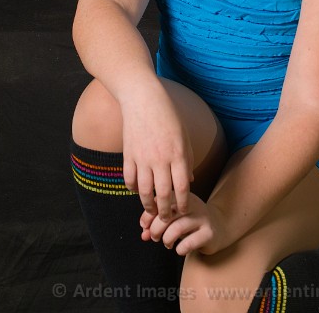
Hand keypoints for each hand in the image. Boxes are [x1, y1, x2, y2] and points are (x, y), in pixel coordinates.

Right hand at [120, 82, 193, 220]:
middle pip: (164, 194)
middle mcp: (161, 159)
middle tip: (167, 220)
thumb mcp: (183, 134)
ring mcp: (142, 158)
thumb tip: (190, 180)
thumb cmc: (167, 114)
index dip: (183, 204)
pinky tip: (136, 191)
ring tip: (151, 211)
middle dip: (166, 211)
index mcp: (178, 154)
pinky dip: (132, 189)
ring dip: (148, 205)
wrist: (142, 98)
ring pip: (144, 192)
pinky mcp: (128, 155)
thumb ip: (187, 158)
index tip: (183, 211)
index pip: (182, 188)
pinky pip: (129, 180)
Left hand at [139, 193, 226, 255]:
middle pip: (167, 214)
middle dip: (156, 229)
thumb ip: (157, 224)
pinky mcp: (209, 233)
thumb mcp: (174, 219)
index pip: (161, 201)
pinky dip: (180, 249)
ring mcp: (202, 218)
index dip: (148, 215)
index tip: (144, 226)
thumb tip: (143, 234)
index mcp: (182, 196)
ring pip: (177, 228)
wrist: (218, 228)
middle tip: (154, 238)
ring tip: (167, 244)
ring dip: (167, 240)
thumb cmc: (190, 224)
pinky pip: (189, 242)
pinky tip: (180, 249)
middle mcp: (193, 204)